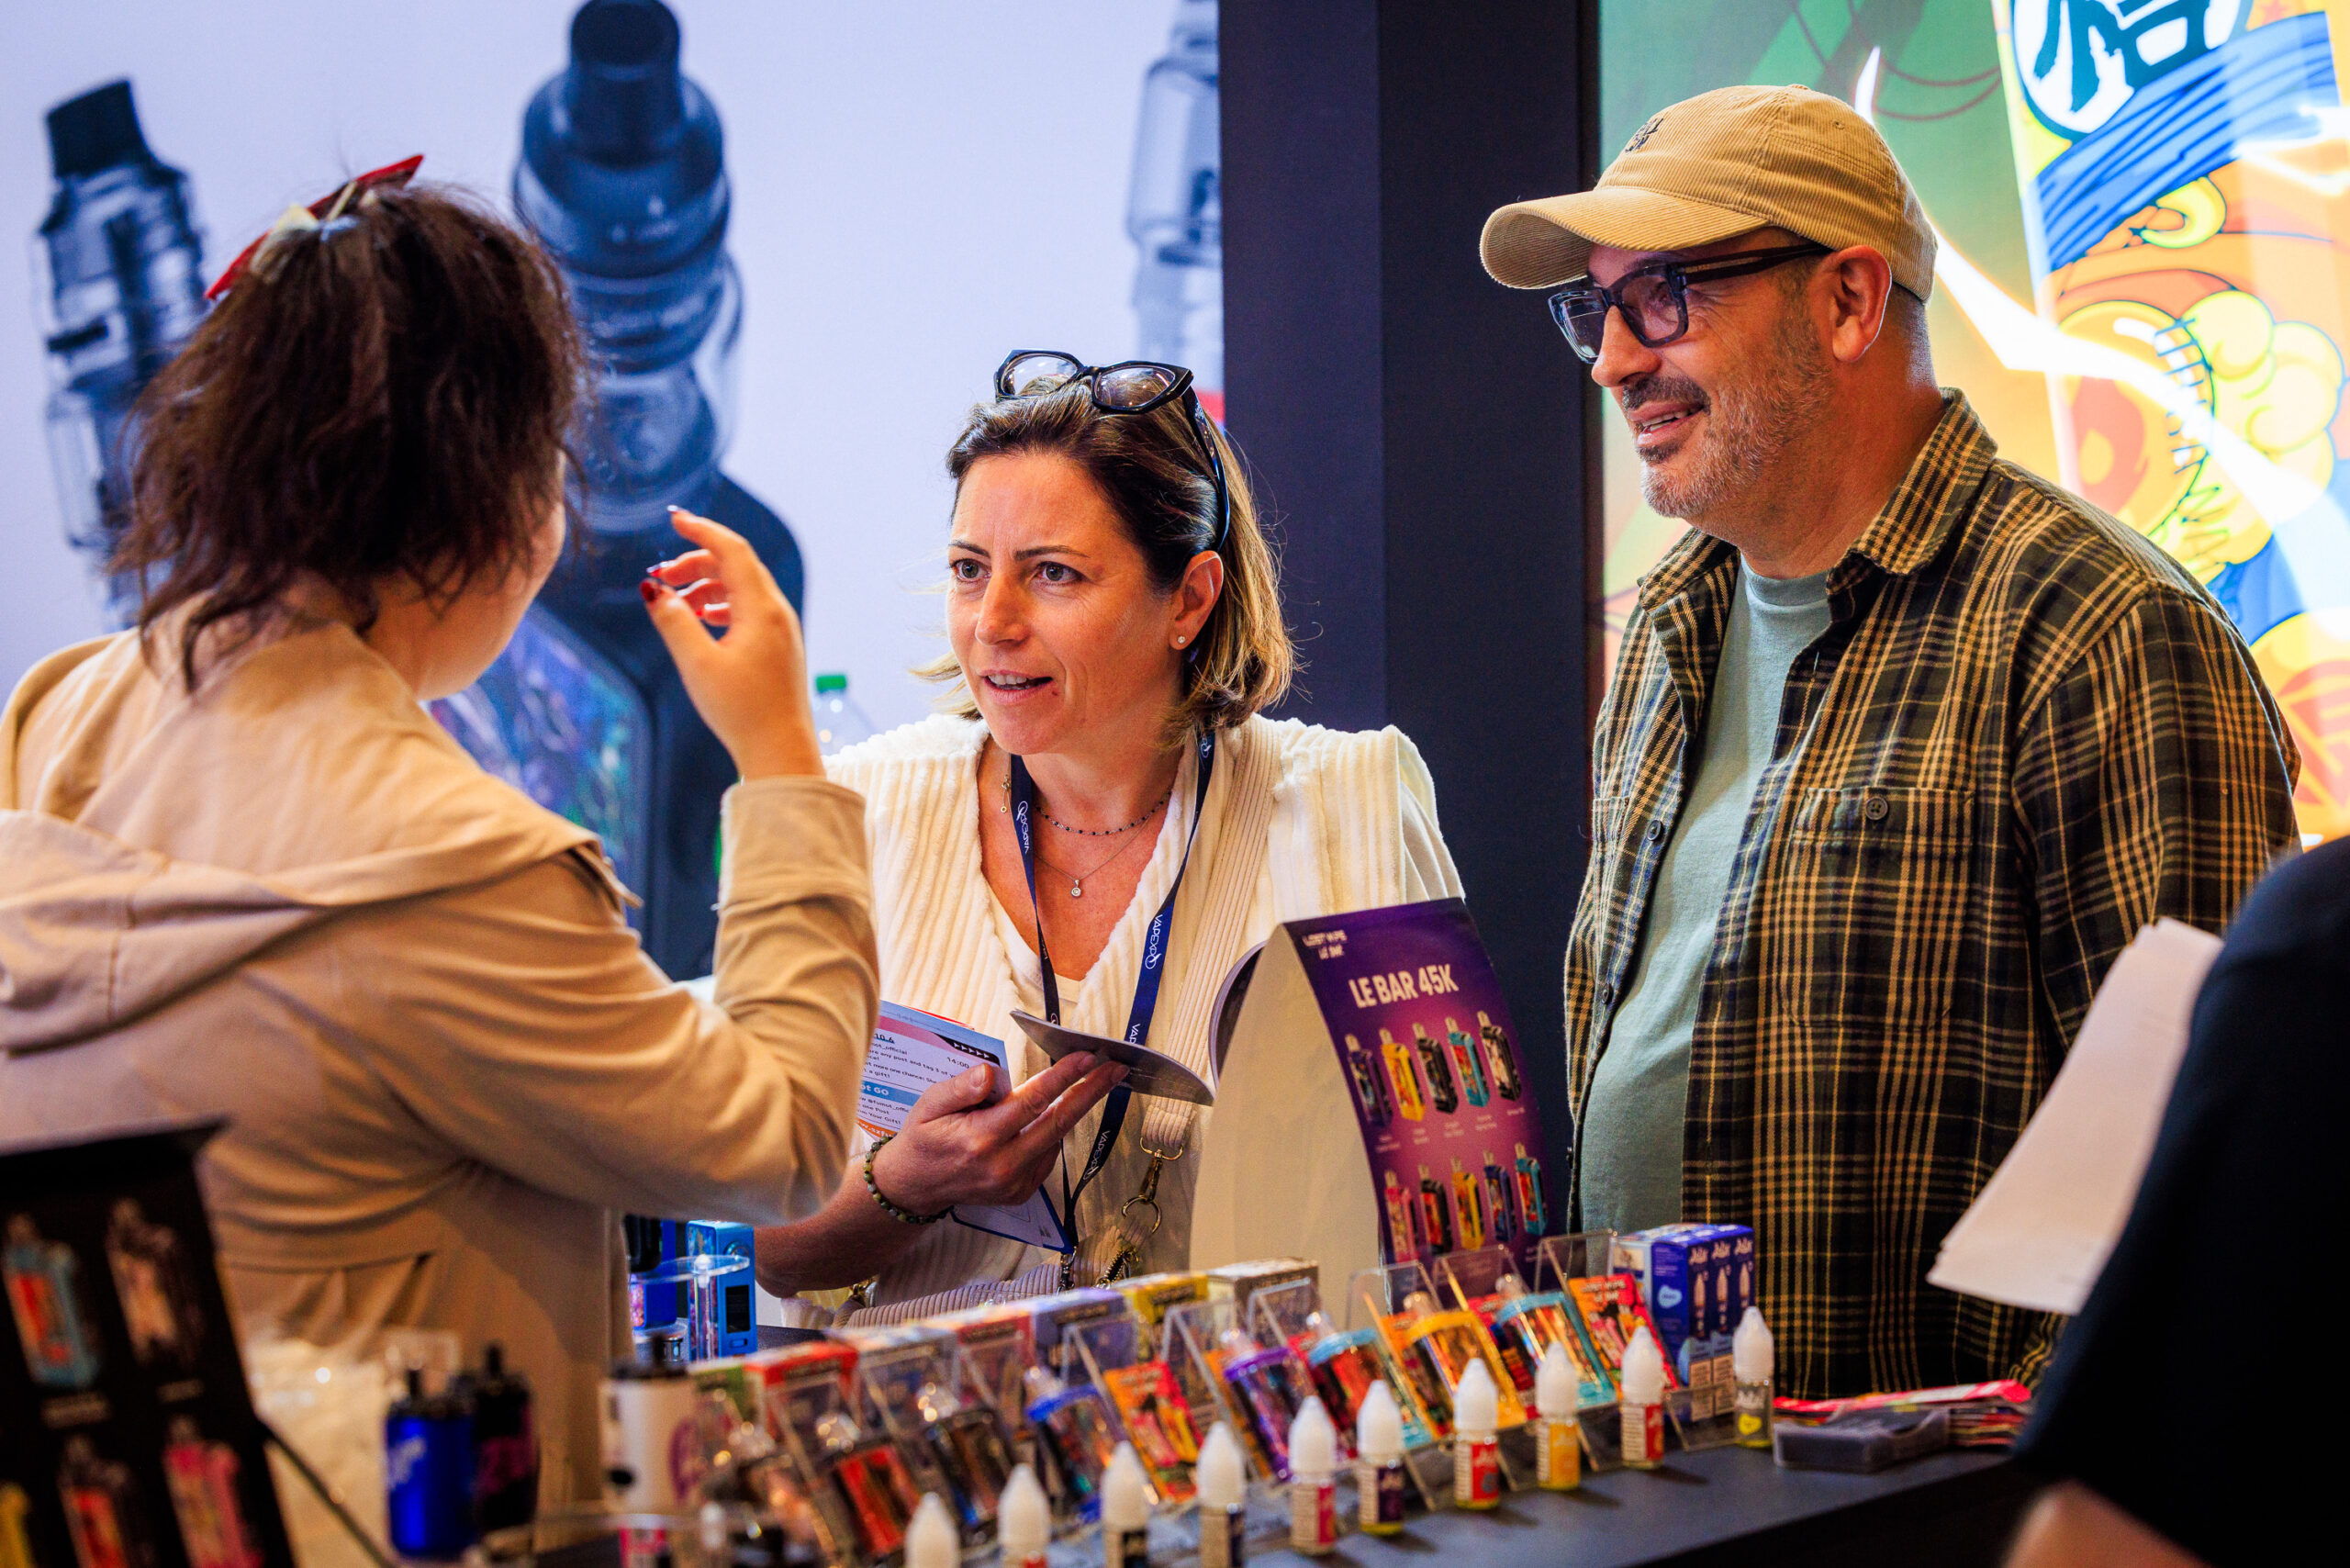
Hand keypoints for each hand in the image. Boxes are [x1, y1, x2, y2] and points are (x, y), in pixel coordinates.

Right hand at [642, 508, 821, 779]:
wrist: (781, 752)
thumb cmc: (742, 711)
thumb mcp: (697, 664)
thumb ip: (674, 621)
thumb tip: (653, 588)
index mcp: (763, 609)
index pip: (733, 551)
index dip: (702, 530)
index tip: (674, 518)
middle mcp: (778, 613)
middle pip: (737, 566)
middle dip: (697, 561)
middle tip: (662, 574)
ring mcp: (782, 630)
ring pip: (743, 589)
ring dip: (707, 585)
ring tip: (675, 600)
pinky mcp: (779, 648)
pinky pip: (749, 609)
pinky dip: (721, 604)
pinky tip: (700, 618)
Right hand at [871, 1052, 1128, 1214]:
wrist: (915, 1186)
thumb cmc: (923, 1137)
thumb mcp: (929, 1104)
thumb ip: (961, 1087)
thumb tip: (993, 1073)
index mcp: (980, 1139)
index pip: (1030, 1102)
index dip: (1062, 1078)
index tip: (1087, 1056)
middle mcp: (1002, 1165)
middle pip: (1058, 1123)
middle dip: (1091, 1092)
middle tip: (1116, 1067)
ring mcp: (1014, 1184)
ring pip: (1055, 1139)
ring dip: (1073, 1109)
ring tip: (1090, 1080)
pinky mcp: (1021, 1192)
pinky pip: (1047, 1156)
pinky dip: (1052, 1132)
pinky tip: (1048, 1115)